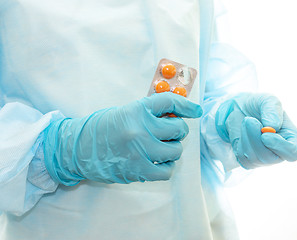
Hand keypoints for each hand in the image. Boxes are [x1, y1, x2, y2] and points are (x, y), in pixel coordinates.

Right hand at [43, 93, 202, 184]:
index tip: (196, 110)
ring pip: (176, 150)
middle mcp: (141, 129)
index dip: (187, 106)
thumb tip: (175, 116)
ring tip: (161, 148)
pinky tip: (157, 162)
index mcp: (137, 110)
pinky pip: (167, 170)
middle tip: (169, 132)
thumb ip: (149, 113)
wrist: (78, 148)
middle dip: (177, 130)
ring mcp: (140, 151)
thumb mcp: (125, 112)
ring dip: (172, 149)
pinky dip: (166, 167)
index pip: (170, 102)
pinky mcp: (138, 170)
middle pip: (179, 129)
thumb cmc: (102, 128)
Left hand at [215, 93, 296, 168]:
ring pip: (253, 157)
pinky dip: (240, 142)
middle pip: (269, 157)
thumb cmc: (259, 105)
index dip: (280, 146)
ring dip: (246, 136)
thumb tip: (273, 127)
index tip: (265, 135)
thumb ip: (272, 110)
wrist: (240, 109)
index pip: (293, 153)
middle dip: (255, 138)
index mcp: (292, 139)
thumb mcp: (268, 100)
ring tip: (247, 121)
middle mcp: (280, 152)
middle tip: (249, 120)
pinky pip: (242, 158)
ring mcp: (264, 159)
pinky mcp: (249, 161)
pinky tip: (244, 132)